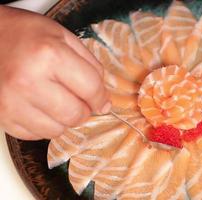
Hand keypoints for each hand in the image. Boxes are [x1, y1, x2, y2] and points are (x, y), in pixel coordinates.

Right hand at [0, 6, 109, 139]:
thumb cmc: (26, 34)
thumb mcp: (64, 38)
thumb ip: (91, 67)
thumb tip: (104, 102)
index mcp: (50, 56)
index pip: (91, 89)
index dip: (101, 97)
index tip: (101, 99)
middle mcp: (29, 81)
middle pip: (76, 115)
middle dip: (84, 109)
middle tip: (77, 98)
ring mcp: (12, 102)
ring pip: (57, 130)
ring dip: (64, 119)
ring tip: (56, 100)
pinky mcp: (1, 116)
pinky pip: (36, 135)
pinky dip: (44, 124)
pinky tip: (39, 106)